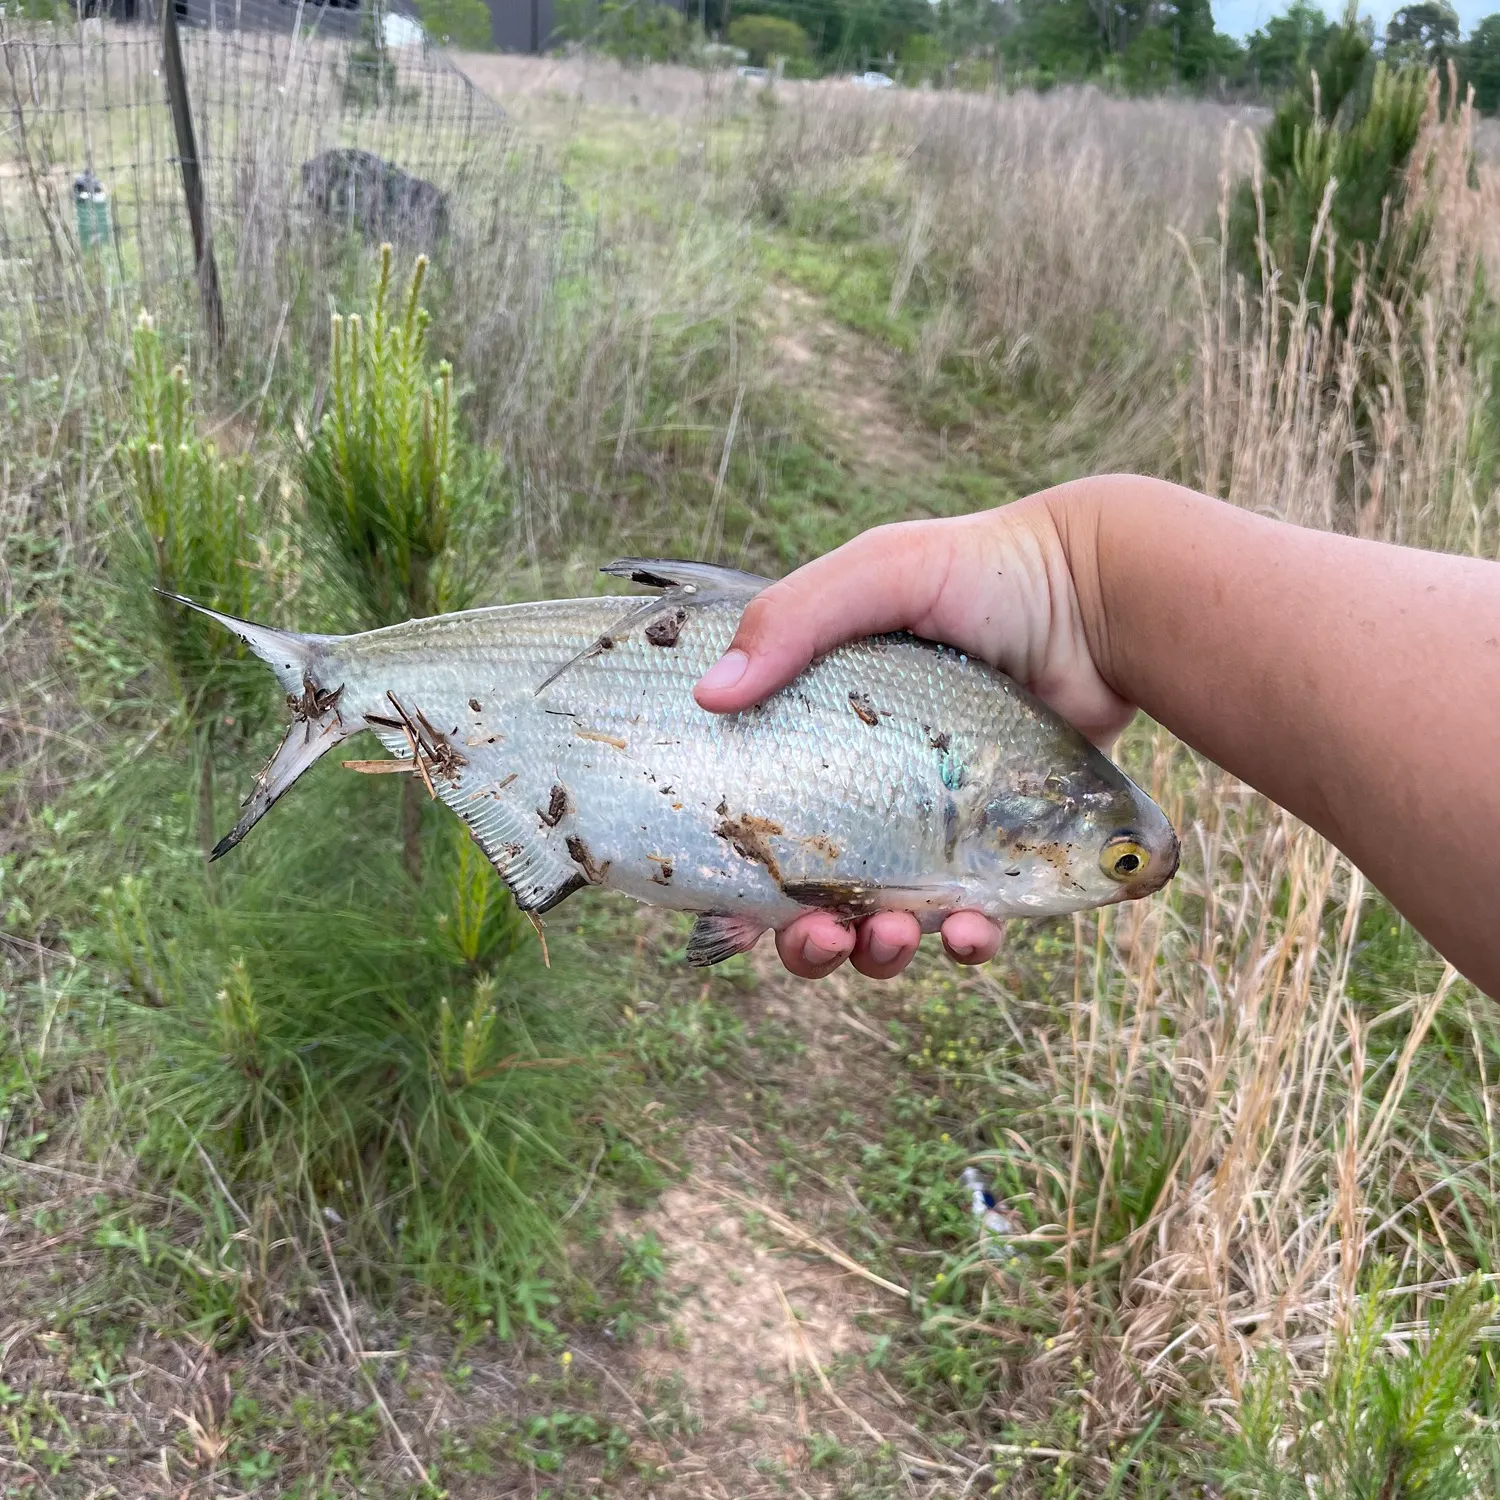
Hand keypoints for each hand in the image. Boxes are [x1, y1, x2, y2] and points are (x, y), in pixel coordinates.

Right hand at [693, 487, 1132, 979]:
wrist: (1098, 594)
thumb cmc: (983, 571)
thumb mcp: (877, 573)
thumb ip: (790, 620)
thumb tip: (709, 696)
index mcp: (821, 739)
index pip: (760, 826)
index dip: (740, 884)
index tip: (736, 915)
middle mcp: (872, 794)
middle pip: (815, 898)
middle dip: (807, 940)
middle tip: (820, 934)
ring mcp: (938, 829)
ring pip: (889, 924)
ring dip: (878, 950)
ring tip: (894, 933)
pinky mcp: (1003, 851)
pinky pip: (974, 920)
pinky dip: (965, 941)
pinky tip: (968, 929)